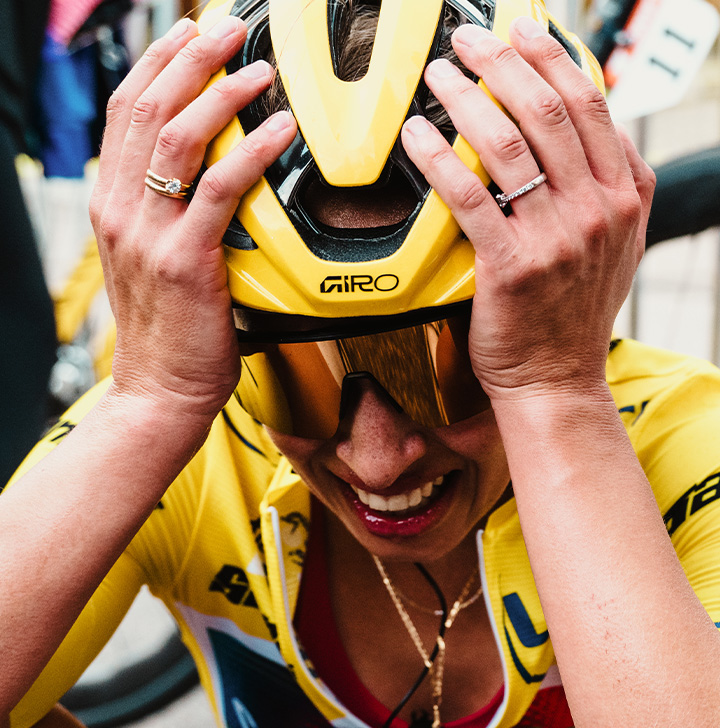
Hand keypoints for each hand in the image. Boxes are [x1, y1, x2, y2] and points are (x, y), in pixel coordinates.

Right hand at [89, 17, 295, 421]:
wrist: (158, 390)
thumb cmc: (166, 331)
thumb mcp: (150, 262)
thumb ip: (165, 215)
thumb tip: (206, 174)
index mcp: (111, 205)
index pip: (126, 112)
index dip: (158, 64)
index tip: (191, 35)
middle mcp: (121, 212)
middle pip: (149, 108)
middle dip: (191, 58)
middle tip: (229, 30)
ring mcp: (148, 235)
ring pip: (179, 138)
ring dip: (222, 93)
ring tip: (259, 71)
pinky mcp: (185, 262)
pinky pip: (220, 189)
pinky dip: (251, 152)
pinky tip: (278, 131)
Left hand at [401, 17, 654, 402]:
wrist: (556, 380)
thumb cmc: (571, 316)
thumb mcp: (615, 247)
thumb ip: (608, 190)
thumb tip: (590, 137)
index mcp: (623, 195)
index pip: (591, 103)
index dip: (552, 56)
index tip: (522, 29)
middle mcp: (596, 209)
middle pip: (548, 109)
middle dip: (503, 61)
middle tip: (467, 40)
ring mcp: (557, 238)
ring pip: (507, 143)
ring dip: (466, 98)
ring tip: (438, 76)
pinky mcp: (511, 266)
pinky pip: (470, 196)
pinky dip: (440, 158)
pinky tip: (418, 136)